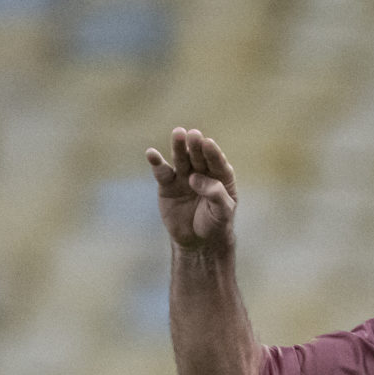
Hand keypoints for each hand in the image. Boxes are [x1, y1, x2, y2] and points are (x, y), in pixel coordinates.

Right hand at [146, 128, 237, 254]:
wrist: (198, 241)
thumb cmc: (215, 224)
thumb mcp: (222, 213)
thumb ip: (215, 194)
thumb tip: (195, 178)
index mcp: (220, 175)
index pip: (217, 161)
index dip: (212, 153)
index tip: (208, 143)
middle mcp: (201, 171)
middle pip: (198, 156)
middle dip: (195, 146)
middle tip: (193, 135)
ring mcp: (183, 175)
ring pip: (181, 158)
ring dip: (178, 146)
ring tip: (178, 133)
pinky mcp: (167, 184)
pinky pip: (162, 172)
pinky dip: (156, 162)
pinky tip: (151, 153)